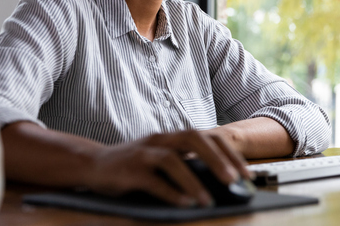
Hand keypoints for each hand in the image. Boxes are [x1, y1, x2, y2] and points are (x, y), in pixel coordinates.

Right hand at [85, 129, 249, 206]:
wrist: (93, 165)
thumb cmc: (134, 166)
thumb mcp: (162, 161)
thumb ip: (186, 165)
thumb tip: (219, 182)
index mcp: (172, 137)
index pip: (207, 136)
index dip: (229, 153)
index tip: (246, 174)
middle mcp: (160, 140)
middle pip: (194, 138)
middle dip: (216, 159)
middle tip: (233, 181)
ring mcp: (143, 153)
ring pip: (172, 160)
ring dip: (193, 180)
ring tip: (208, 200)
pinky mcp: (130, 171)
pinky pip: (153, 181)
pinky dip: (170, 192)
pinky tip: (185, 204)